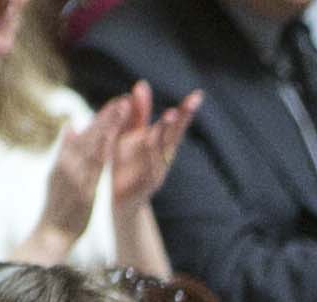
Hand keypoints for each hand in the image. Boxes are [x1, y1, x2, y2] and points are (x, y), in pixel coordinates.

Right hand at [34, 105, 119, 254]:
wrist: (51, 234)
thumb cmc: (59, 206)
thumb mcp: (60, 174)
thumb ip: (67, 150)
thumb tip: (72, 126)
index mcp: (66, 160)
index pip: (87, 134)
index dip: (103, 117)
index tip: (118, 102)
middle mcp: (68, 164)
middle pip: (90, 136)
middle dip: (108, 116)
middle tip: (124, 99)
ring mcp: (73, 177)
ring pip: (92, 147)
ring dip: (107, 128)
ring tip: (121, 112)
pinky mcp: (80, 192)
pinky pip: (92, 170)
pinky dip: (100, 154)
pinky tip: (111, 142)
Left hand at [107, 81, 199, 215]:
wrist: (118, 202)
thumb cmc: (125, 165)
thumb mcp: (130, 136)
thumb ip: (137, 113)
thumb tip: (142, 84)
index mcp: (159, 143)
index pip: (175, 125)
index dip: (186, 112)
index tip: (198, 95)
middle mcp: (162, 157)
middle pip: (174, 136)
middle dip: (181, 121)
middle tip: (189, 104)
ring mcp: (156, 172)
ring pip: (163, 151)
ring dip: (167, 134)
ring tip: (171, 116)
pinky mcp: (144, 186)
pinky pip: (147, 170)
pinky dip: (149, 156)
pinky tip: (150, 142)